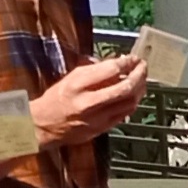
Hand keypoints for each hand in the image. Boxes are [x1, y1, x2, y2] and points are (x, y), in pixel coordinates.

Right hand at [30, 52, 151, 147]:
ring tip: (141, 80)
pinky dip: (132, 102)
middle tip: (143, 67)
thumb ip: (94, 71)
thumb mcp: (71, 78)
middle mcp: (88, 102)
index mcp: (77, 85)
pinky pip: (124, 114)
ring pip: (129, 103)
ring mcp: (97, 118)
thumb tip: (118, 65)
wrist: (44, 125)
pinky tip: (134, 95)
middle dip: (139, 75)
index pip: (110, 70)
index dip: (126, 62)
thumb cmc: (57, 98)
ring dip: (139, 89)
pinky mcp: (101, 129)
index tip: (133, 58)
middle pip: (125, 88)